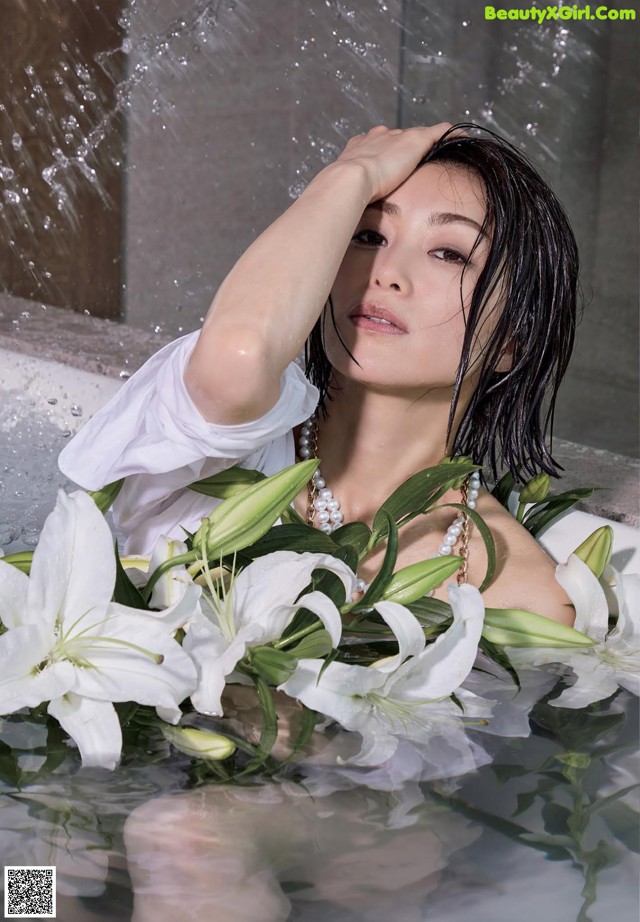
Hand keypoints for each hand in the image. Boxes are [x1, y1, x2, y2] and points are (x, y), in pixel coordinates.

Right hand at [333, 123, 460, 202]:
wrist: (351, 178)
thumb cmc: (346, 191)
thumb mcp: (348, 190)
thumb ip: (354, 194)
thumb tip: (352, 212)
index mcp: (362, 146)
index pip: (379, 145)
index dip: (388, 153)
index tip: (395, 164)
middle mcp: (380, 136)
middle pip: (400, 138)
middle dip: (408, 147)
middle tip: (419, 161)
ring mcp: (399, 137)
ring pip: (419, 135)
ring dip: (430, 142)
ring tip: (444, 150)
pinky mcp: (416, 140)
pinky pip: (441, 131)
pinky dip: (452, 134)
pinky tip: (464, 139)